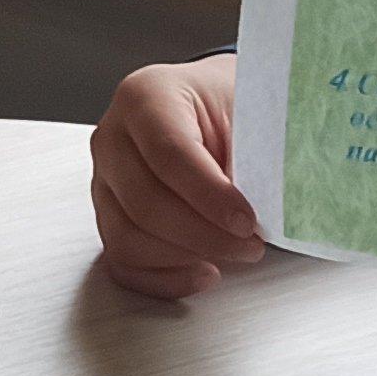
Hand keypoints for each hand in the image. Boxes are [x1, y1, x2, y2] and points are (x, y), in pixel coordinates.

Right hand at [92, 55, 262, 298]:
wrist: (212, 105)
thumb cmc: (231, 103)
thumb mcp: (251, 107)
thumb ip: (255, 149)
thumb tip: (271, 203)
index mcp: (146, 97)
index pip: (168, 154)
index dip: (210, 197)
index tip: (248, 221)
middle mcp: (113, 137)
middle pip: (144, 203)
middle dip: (204, 235)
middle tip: (251, 243)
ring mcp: (105, 179)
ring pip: (128, 238)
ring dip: (186, 257)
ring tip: (233, 253)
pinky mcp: (108, 215)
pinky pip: (123, 262)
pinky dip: (165, 278)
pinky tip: (203, 272)